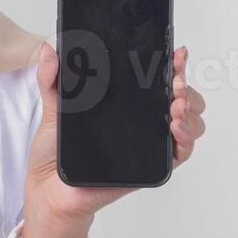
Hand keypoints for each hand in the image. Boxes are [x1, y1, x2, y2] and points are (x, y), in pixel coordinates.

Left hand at [22, 42, 206, 237]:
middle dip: (185, 88)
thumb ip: (51, 79)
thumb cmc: (55, 150)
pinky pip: (180, 153)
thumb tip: (47, 50)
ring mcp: (149, 143)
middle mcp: (143, 120)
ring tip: (176, 108)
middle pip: (183, 98)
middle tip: (174, 85)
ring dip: (190, 113)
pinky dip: (185, 140)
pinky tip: (176, 130)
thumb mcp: (53, 107)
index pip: (158, 79)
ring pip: (189, 123)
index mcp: (126, 102)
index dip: (174, 65)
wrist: (49, 187)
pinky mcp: (150, 167)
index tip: (177, 54)